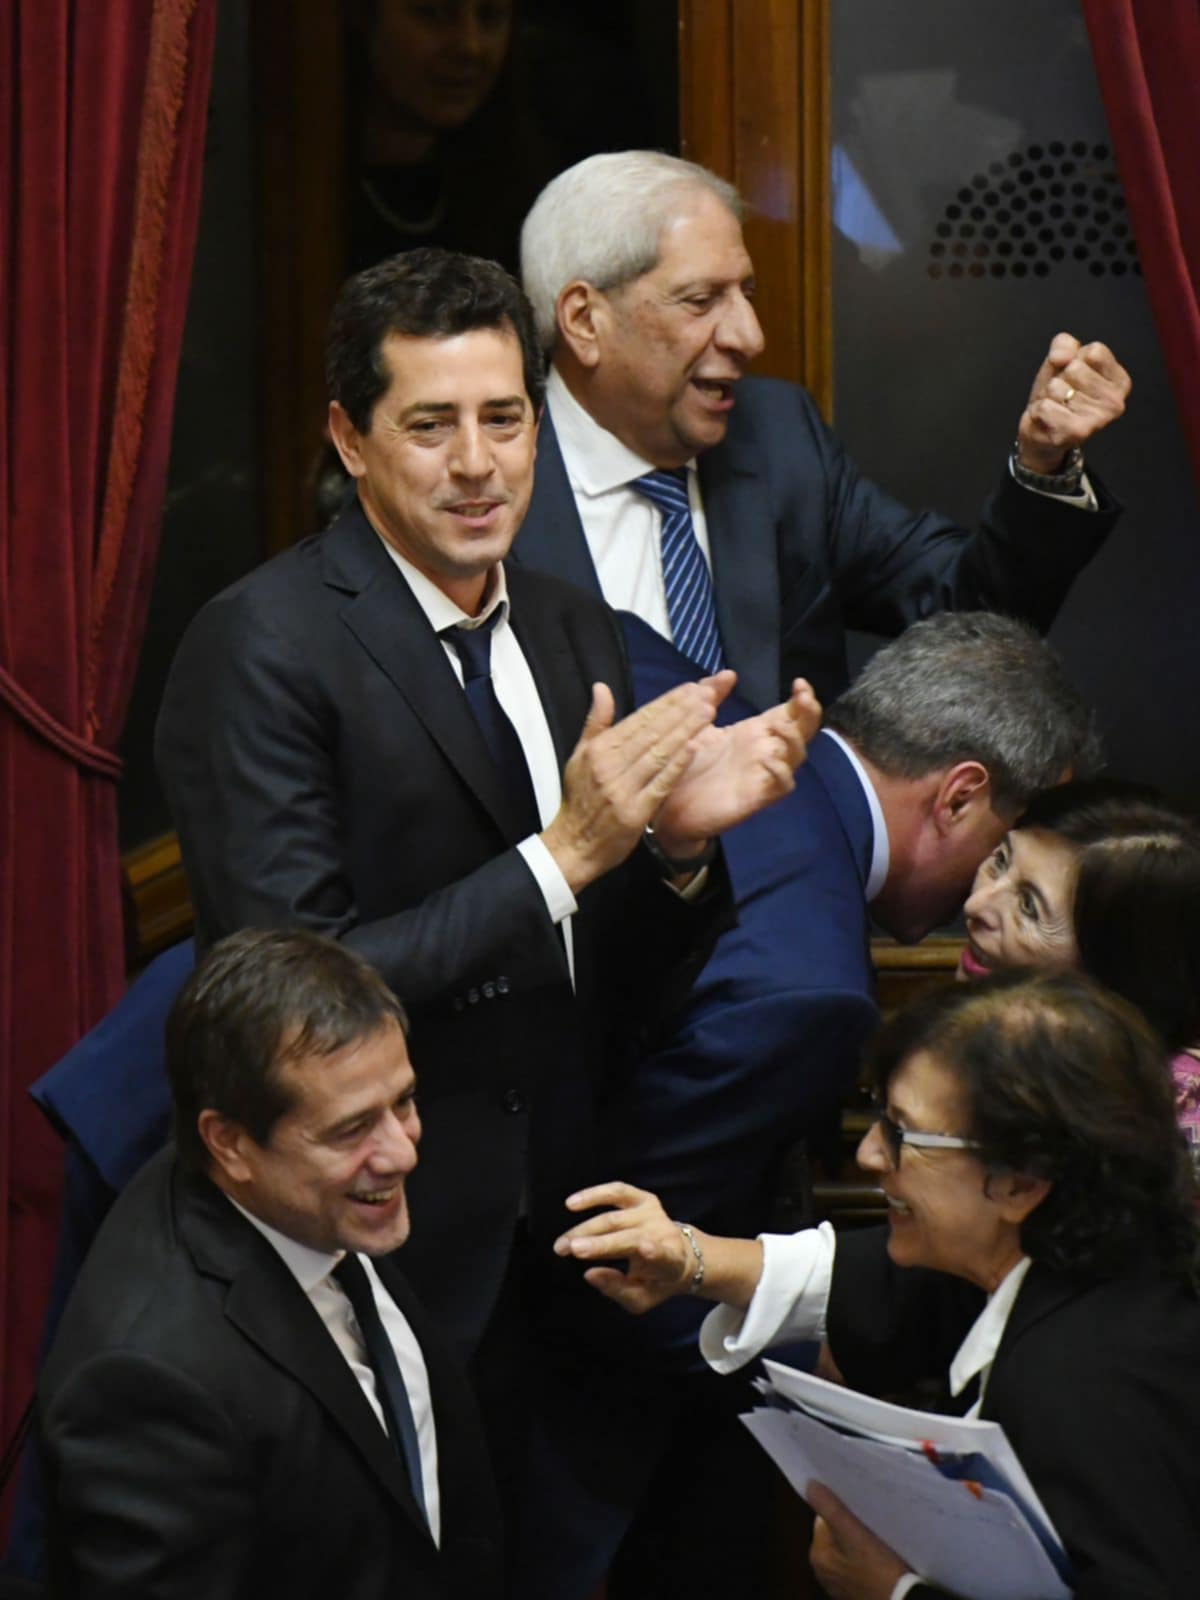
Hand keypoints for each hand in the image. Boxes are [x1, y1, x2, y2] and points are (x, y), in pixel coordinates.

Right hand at [541, 676, 733, 892]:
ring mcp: (622, 789)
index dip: (667, 702)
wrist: (575, 845)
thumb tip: (602, 687)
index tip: (691, 688)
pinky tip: (695, 748)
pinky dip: (678, 765)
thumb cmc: (580, 799)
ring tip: (709, 713)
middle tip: (708, 694)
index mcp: (599, 750)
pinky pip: (660, 784)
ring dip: (685, 731)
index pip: (639, 719)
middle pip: (652, 732)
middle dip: (682, 711)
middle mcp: (609, 766)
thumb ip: (596, 722)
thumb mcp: (580, 756)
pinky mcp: (634, 812)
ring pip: (659, 753)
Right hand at [553, 1182, 694, 1313]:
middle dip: (598, 1243)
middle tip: (566, 1249)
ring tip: (564, 1241)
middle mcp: (664, 1234)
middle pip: (629, 1238)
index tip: (643, 1248)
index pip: (663, 1257)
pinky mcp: (645, 1199)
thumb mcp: (641, 1299)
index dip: (654, 1252)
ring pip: (616, 1218)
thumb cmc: (656, 1282)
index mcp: (670, 1262)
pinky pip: (618, 1192)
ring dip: (586, 1228)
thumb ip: (617, 1290)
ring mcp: (654, 1214)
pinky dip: (594, 1195)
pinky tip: (572, 1203)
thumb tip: (589, 1274)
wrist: (680, 1256)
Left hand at [651, 678, 821, 859]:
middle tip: (803, 697)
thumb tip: (730, 673)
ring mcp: (763, 774)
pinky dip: (781, 772)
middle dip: (809, 713)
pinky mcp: (757, 797)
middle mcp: (764, 751)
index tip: (799, 682)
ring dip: (794, 738)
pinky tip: (768, 759)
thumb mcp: (696, 724)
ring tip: (776, 725)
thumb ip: (710, 696)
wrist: (668, 805)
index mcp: (754, 732)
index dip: (802, 699)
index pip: (790, 713)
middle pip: (802, 731)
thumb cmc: (686, 764)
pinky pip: (783, 785)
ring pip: (797, 757)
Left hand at [808, 1483, 910, 1599]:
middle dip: (852, 1524)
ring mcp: (840, 1584)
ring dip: (861, 1539)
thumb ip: (832, 1510)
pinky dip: (868, 1557)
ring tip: (880, 1532)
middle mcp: (823, 1571)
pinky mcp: (857, 1591)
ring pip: (849, 1548)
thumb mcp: (856, 1536)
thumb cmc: (879, 1571)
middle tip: (871, 1517)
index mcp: (818, 1556)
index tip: (858, 1502)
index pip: (823, 1519)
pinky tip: (883, 1552)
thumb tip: (809, 1485)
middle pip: (836, 1534)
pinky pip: (859, 1564)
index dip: (841, 1508)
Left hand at [1016, 332, 1130, 473]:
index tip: (1074, 376)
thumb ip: (1064, 344)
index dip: (1075, 359)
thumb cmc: (1057, 395)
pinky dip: (1039, 410)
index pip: (1095, 351)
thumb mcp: (1061, 361)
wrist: (1041, 432)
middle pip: (1075, 368)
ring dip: (1048, 396)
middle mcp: (1115, 402)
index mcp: (1119, 381)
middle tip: (1062, 395)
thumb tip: (1062, 355)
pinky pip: (1045, 407)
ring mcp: (1098, 419)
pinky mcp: (1077, 432)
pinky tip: (1047, 419)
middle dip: (1060, 378)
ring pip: (1057, 387)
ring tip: (1056, 407)